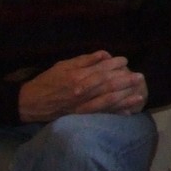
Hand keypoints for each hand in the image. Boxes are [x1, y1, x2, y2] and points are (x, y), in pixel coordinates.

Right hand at [17, 51, 147, 121]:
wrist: (30, 103)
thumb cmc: (48, 81)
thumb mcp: (63, 65)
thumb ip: (85, 60)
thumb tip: (105, 54)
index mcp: (76, 77)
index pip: (100, 70)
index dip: (115, 65)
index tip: (125, 61)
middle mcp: (80, 92)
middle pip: (107, 86)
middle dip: (125, 81)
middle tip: (140, 76)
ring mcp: (81, 106)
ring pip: (106, 102)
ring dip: (125, 98)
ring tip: (140, 94)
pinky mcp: (80, 116)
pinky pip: (100, 115)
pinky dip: (114, 113)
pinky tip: (128, 112)